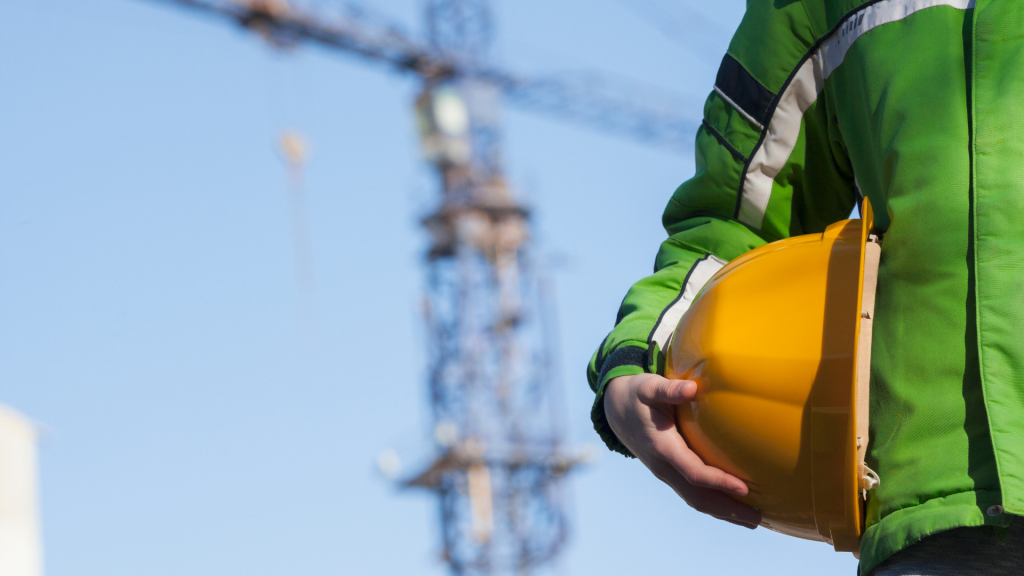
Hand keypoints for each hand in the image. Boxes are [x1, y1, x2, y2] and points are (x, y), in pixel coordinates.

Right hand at [604, 373, 760, 528]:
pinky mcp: (669, 473)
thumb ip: (669, 389)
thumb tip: (691, 389)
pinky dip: (715, 504)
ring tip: (753, 520)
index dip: (719, 482)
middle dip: (727, 510)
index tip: (745, 488)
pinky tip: (734, 505)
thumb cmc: (637, 394)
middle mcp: (663, 466)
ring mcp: (665, 473)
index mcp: (662, 447)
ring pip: (695, 501)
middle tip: (758, 518)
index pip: (694, 473)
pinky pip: (693, 494)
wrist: (616, 409)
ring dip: (724, 513)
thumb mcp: (649, 386)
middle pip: (697, 498)